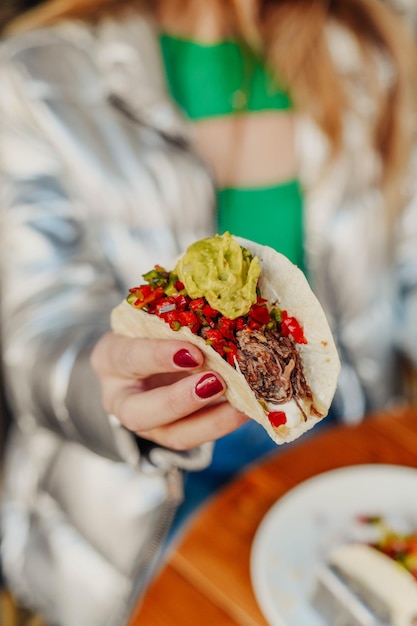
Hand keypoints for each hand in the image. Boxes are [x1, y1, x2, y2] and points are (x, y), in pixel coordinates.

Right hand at [91, 332, 247, 449]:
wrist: (144, 358)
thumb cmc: (149, 331)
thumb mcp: (153, 320)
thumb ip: (178, 322)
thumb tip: (223, 313)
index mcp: (110, 359)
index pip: (128, 358)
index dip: (159, 357)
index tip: (193, 352)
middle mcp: (120, 397)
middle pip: (139, 413)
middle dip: (179, 401)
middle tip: (216, 383)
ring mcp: (146, 423)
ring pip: (172, 435)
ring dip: (210, 422)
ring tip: (241, 405)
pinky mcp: (170, 435)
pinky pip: (196, 437)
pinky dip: (223, 424)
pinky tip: (247, 410)